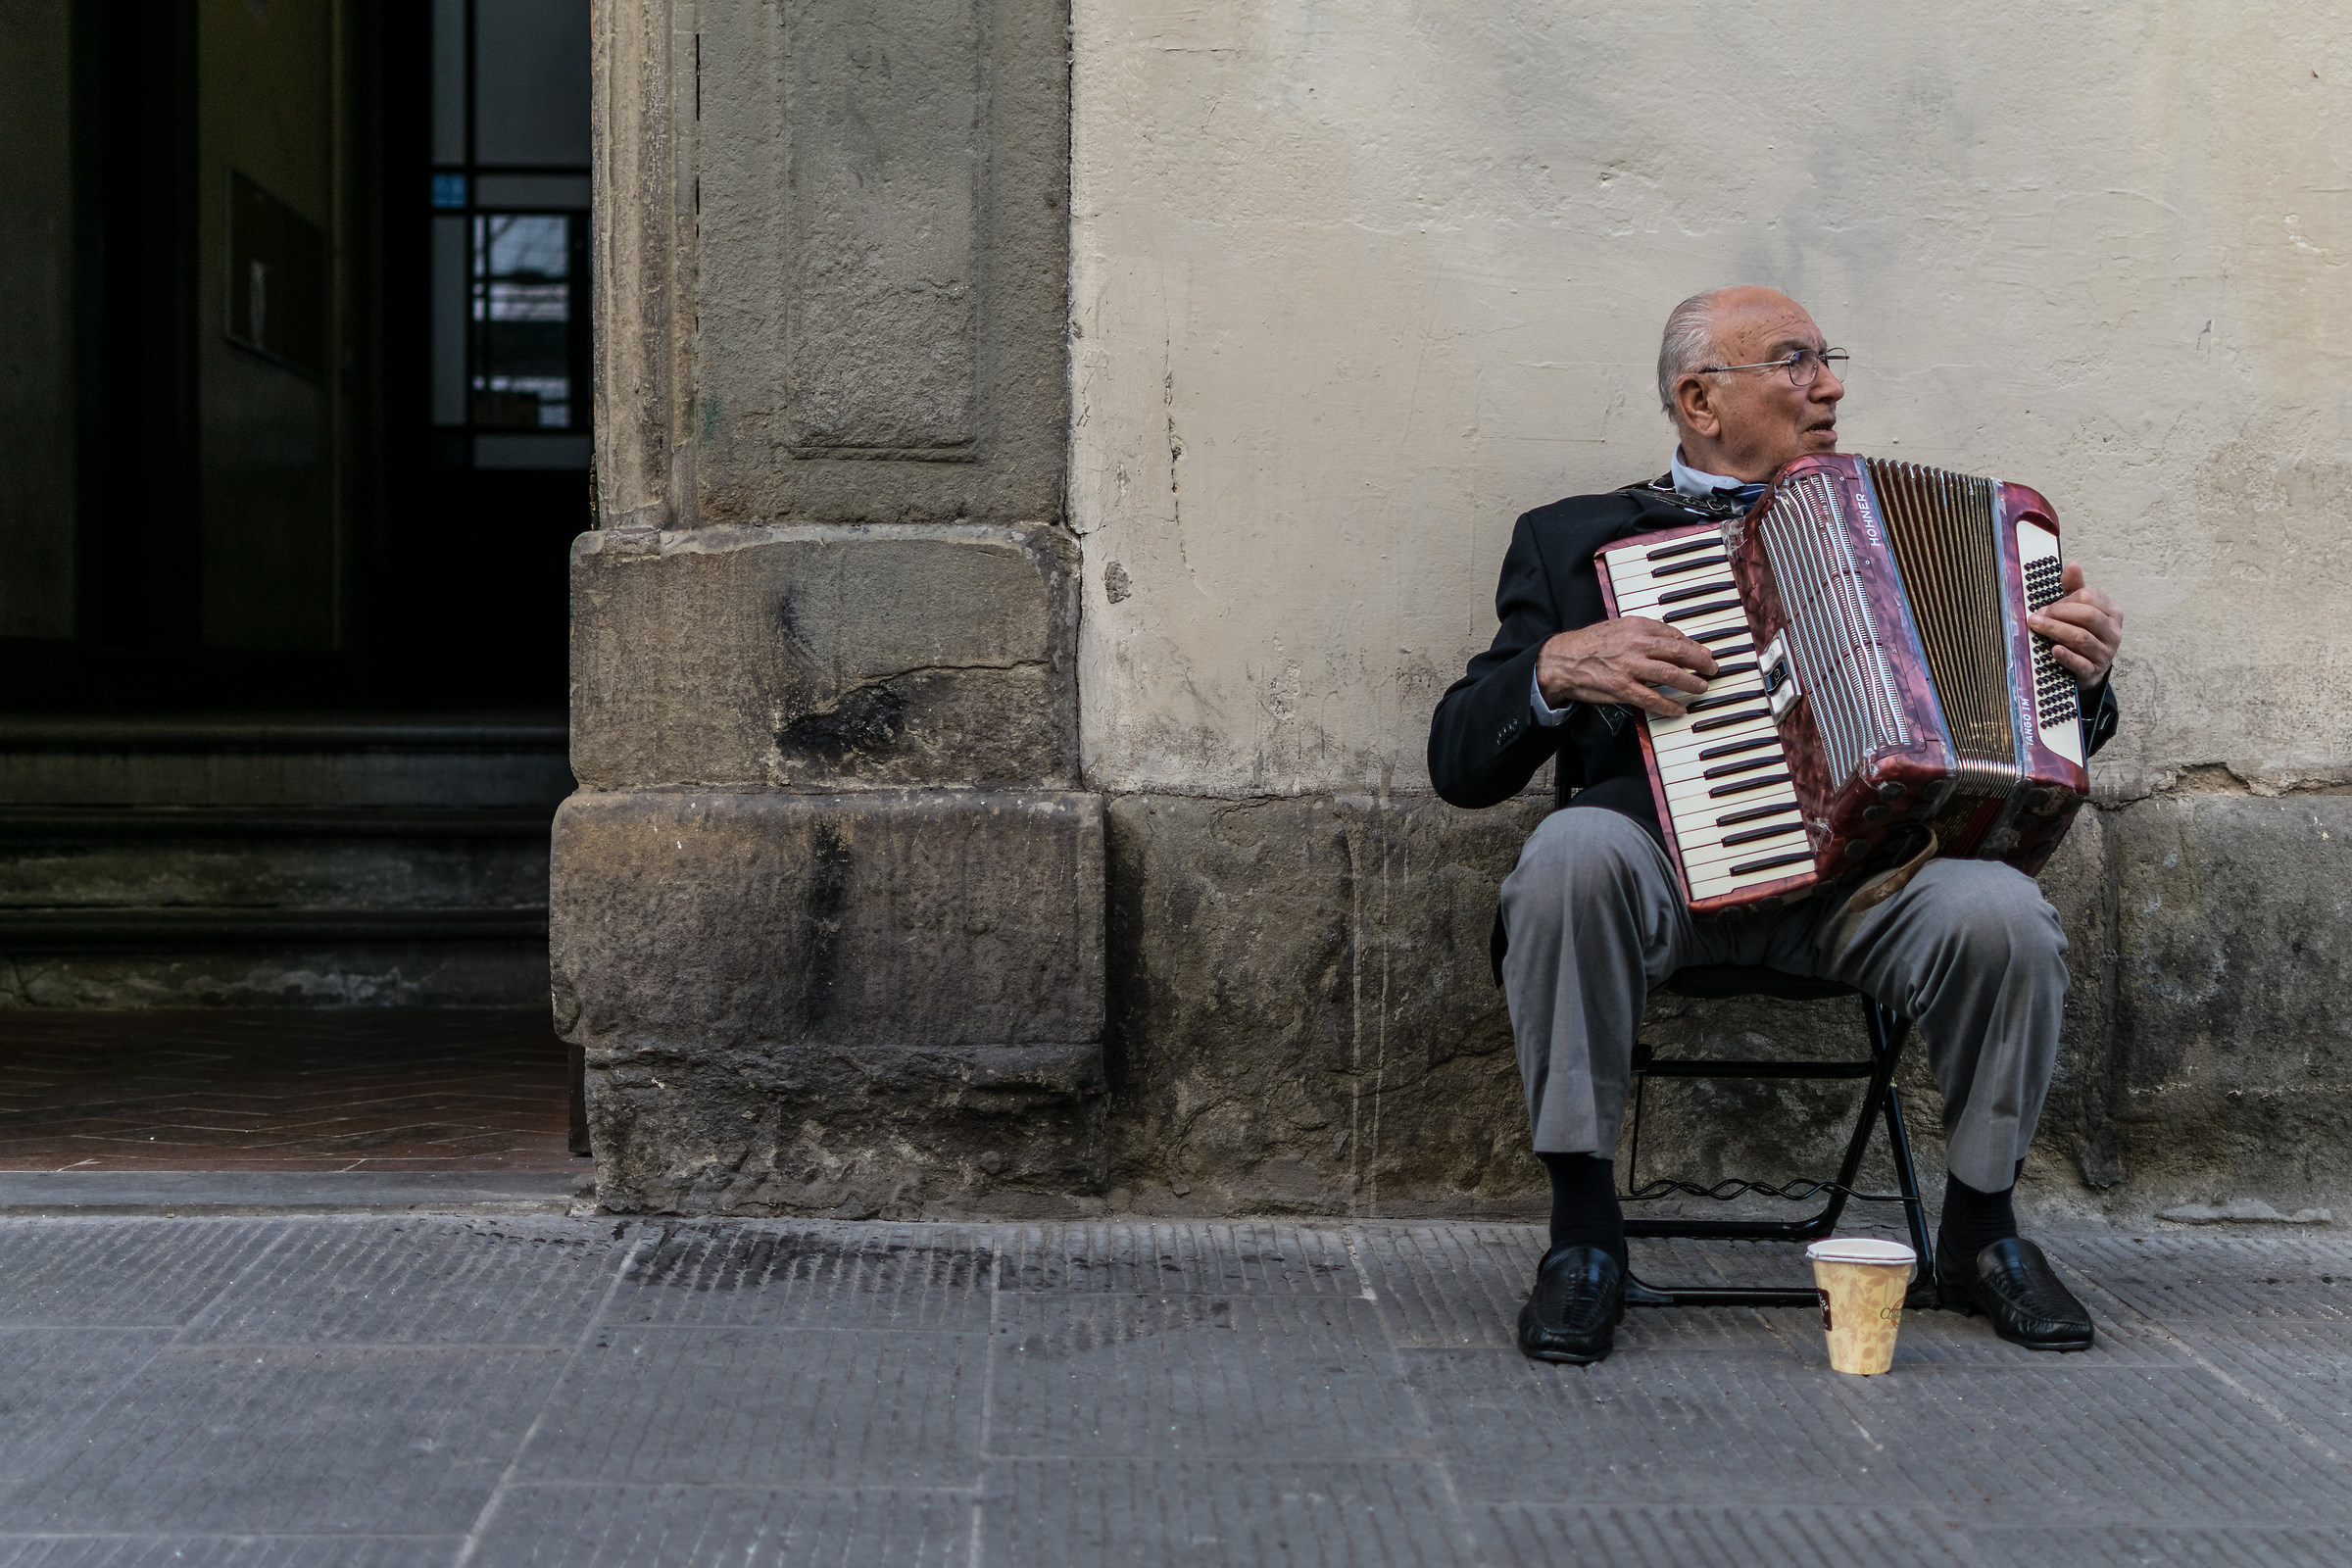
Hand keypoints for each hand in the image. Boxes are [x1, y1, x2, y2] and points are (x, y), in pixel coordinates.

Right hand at [1536, 618, 1720, 717]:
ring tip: (1701, 687)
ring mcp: (1630, 667)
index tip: (1703, 652)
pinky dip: (1669, 705)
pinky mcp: (1622, 688)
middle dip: (1700, 662)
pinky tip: (1679, 709)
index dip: (1693, 645)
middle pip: (1679, 652)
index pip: (1673, 635)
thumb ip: (1644, 632)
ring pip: (1671, 675)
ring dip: (1691, 683)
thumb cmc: (1589, 644)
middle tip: (1712, 669)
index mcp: (1636, 626)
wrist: (1562, 660)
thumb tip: (1671, 639)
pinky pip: (1652, 699)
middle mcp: (1635, 644)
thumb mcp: (1618, 627)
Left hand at [2028, 562, 2121, 688]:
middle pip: (2087, 616)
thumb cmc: (2082, 633)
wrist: (2088, 668)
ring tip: (2037, 627)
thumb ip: (2075, 588)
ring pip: (2082, 638)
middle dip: (2058, 614)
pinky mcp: (2094, 671)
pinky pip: (2081, 663)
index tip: (2045, 607)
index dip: (2064, 601)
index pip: (2090, 598)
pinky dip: (2066, 656)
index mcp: (2112, 612)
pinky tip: (2054, 649)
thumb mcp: (2080, 609)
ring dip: (2056, 631)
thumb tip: (2072, 565)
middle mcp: (2113, 632)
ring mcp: (2106, 653)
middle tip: (2036, 617)